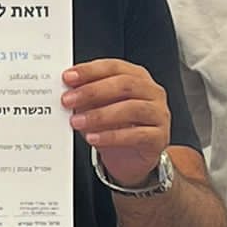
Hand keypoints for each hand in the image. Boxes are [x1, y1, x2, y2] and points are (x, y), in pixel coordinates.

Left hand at [62, 59, 169, 188]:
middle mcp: (151, 92)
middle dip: (92, 91)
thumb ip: (87, 98)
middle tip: (69, 100)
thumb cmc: (117, 127)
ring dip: (100, 115)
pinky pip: (136, 135)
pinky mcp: (159, 137)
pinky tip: (94, 138)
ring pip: (132, 108)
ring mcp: (159, 114)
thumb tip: (68, 91)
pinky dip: (112, 136)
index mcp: (137, 77)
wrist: (132, 159)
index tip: (68, 77)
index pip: (114, 67)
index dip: (90, 71)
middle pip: (124, 84)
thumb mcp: (98, 108)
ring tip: (78, 121)